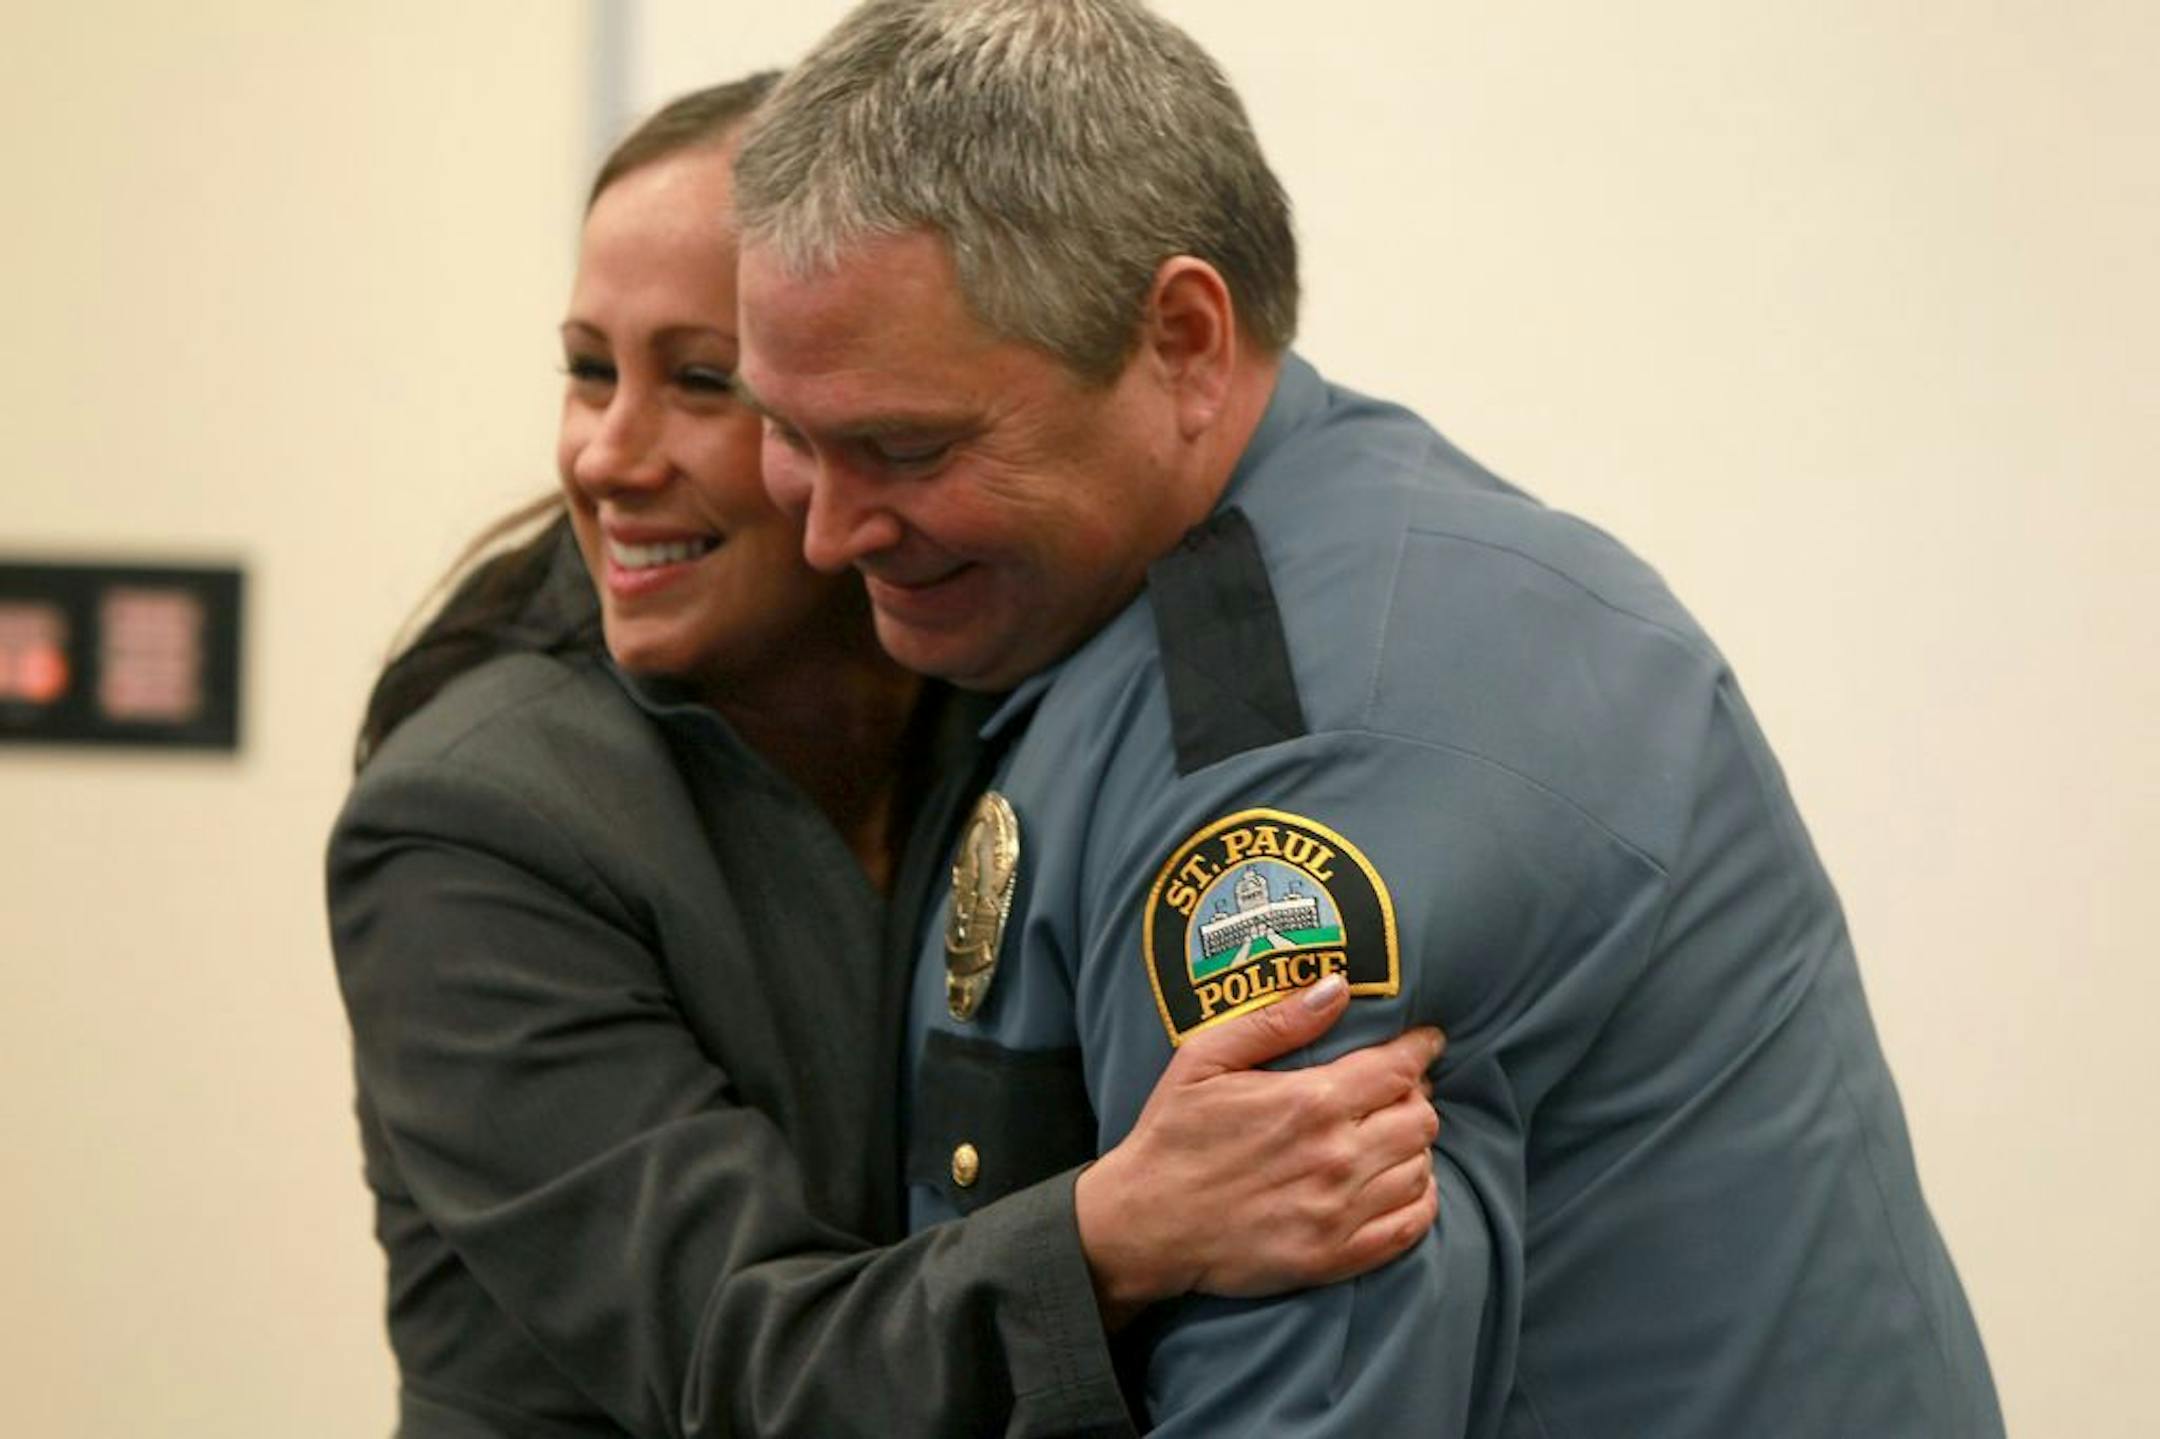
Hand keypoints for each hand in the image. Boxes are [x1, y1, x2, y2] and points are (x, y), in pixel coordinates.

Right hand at [1073, 974, 1443, 1328]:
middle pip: (1421, 1118)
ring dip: (1415, 1145)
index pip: (1399, 1069)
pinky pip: (1411, 1225)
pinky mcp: (1336, 1257)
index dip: (1420, 1049)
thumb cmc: (1171, 1135)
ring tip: (1392, 1134)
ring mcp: (1339, 1213)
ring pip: (1421, 1168)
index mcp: (1310, 1102)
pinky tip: (1400, 1182)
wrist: (1145, 1226)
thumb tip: (1339, 987)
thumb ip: (1277, 1022)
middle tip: (1397, 1090)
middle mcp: (1336, 1157)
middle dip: (1416, 1096)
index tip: (1426, 1042)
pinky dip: (1419, 1198)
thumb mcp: (1206, 1059)